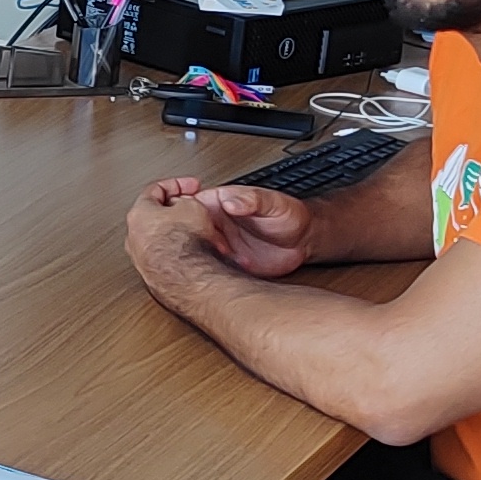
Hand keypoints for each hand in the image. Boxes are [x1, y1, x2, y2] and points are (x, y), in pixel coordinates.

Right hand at [126, 177, 313, 281]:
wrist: (307, 241)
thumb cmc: (292, 217)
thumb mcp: (273, 203)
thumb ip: (252, 200)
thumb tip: (229, 200)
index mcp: (221, 205)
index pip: (189, 206)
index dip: (178, 215)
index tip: (174, 225)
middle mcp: (218, 225)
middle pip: (185, 230)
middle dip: (177, 241)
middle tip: (173, 252)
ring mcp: (221, 245)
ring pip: (194, 251)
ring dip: (188, 260)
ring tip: (183, 268)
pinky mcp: (229, 264)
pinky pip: (209, 269)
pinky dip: (204, 275)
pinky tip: (202, 279)